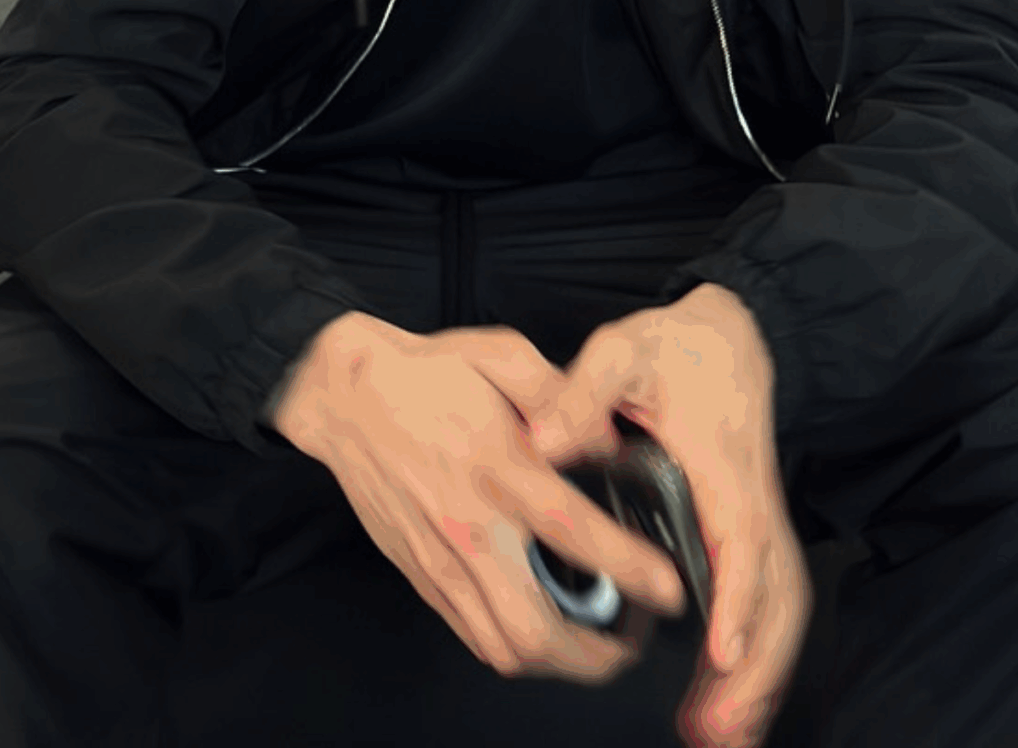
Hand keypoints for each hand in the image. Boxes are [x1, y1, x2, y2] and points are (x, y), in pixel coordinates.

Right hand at [273, 314, 690, 683]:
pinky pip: (471, 634)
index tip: (670, 589)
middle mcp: (470, 526)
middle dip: (593, 656)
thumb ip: (565, 394)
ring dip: (556, 663)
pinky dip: (513, 646)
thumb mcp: (505, 355)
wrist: (347, 397)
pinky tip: (541, 627)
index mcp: (500, 468)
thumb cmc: (429, 374)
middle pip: (534, 629)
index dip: (631, 571)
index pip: (576, 535)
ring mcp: (441, 559)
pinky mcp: (421, 573)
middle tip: (629, 645)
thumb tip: (611, 440)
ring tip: (592, 648)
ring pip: (501, 647)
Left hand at [532, 286, 812, 747]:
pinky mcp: (749, 542)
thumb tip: (543, 440)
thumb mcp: (626, 350)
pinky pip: (764, 610)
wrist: (734, 336)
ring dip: (755, 680)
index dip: (738, 595)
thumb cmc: (679, 348)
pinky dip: (750, 665)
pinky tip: (718, 708)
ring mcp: (757, 527)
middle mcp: (753, 504)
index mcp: (726, 465)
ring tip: (717, 738)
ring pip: (778, 612)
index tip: (722, 648)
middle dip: (753, 668)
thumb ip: (584, 390)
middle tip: (717, 728)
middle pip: (776, 596)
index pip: (742, 536)